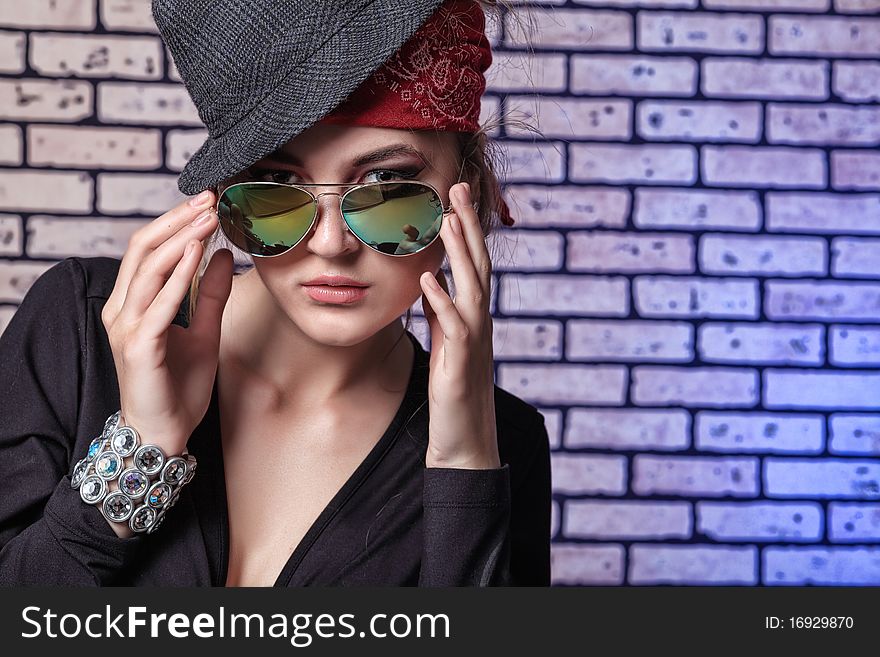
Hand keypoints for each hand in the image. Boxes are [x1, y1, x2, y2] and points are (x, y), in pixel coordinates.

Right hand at [101, 190, 233, 534]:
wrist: (165, 433)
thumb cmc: (178, 386)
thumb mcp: (204, 332)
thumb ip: (210, 295)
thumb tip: (226, 255)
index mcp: (132, 304)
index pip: (148, 250)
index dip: (175, 222)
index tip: (208, 201)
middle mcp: (121, 310)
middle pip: (143, 249)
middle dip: (177, 220)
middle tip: (210, 198)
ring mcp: (126, 327)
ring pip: (148, 268)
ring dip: (180, 238)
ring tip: (208, 216)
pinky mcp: (138, 347)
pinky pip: (159, 303)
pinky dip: (178, 274)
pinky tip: (198, 252)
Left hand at [419, 182, 500, 469]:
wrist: (466, 440)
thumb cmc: (454, 391)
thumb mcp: (447, 342)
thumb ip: (442, 311)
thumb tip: (432, 282)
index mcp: (474, 315)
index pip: (474, 263)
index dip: (466, 230)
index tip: (455, 197)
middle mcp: (480, 321)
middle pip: (479, 264)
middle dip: (468, 225)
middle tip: (457, 188)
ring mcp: (475, 340)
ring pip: (473, 287)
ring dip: (460, 252)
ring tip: (445, 219)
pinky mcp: (462, 362)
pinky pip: (454, 325)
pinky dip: (442, 299)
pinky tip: (428, 278)